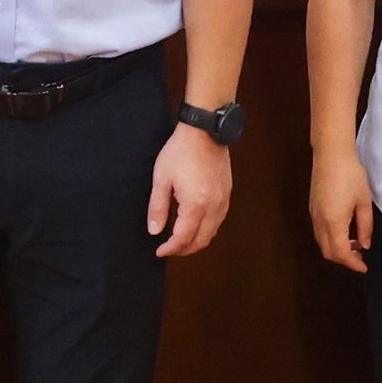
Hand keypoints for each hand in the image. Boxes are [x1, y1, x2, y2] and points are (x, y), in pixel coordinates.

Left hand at [147, 118, 232, 256]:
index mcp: (195, 205)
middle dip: (184, 250)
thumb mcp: (161, 178)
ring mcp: (223, 201)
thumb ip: (157, 207)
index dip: (171, 249)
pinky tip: (196, 224)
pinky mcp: (227, 193)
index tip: (159, 251)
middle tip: (169, 249)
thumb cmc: (180, 151)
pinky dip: (207, 229)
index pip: (183, 238)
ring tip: (181, 240)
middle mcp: (213, 207)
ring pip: (213, 233)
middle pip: (201, 241)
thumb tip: (154, 231)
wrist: (204, 131)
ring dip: (197, 241)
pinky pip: (219, 220)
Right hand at [308, 143, 373, 274]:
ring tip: (355, 243)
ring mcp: (314, 214)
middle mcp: (320, 221)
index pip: (341, 253)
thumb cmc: (350, 175)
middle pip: (328, 252)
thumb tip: (365, 244)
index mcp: (334, 222)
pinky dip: (331, 238)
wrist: (331, 154)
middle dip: (344, 259)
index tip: (364, 267)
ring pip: (322, 242)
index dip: (353, 264)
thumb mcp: (364, 202)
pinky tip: (344, 230)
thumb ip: (365, 227)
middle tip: (360, 257)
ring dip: (337, 248)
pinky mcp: (313, 207)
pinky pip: (319, 231)